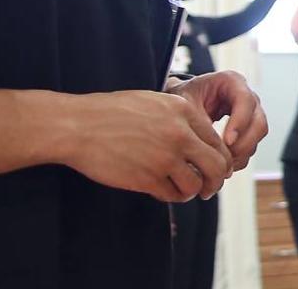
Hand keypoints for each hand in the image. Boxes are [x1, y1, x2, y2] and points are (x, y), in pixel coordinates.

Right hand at [59, 90, 232, 202]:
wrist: (77, 126)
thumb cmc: (111, 113)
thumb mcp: (153, 102)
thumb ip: (179, 118)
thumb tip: (201, 141)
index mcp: (183, 110)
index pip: (217, 141)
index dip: (219, 159)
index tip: (213, 168)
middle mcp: (179, 133)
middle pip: (216, 166)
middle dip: (215, 181)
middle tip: (208, 188)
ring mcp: (164, 157)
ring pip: (196, 185)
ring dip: (192, 191)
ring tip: (183, 190)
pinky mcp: (147, 178)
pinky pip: (173, 194)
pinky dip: (172, 196)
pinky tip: (163, 190)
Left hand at [167, 71, 269, 171]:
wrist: (183, 103)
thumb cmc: (185, 97)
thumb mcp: (186, 103)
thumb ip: (200, 120)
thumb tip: (212, 145)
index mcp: (232, 82)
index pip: (246, 101)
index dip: (240, 122)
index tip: (228, 141)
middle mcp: (246, 97)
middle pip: (259, 122)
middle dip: (244, 143)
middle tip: (226, 158)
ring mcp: (250, 114)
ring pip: (257, 137)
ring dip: (241, 153)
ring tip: (221, 163)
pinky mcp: (248, 130)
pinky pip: (251, 146)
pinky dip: (239, 158)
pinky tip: (222, 164)